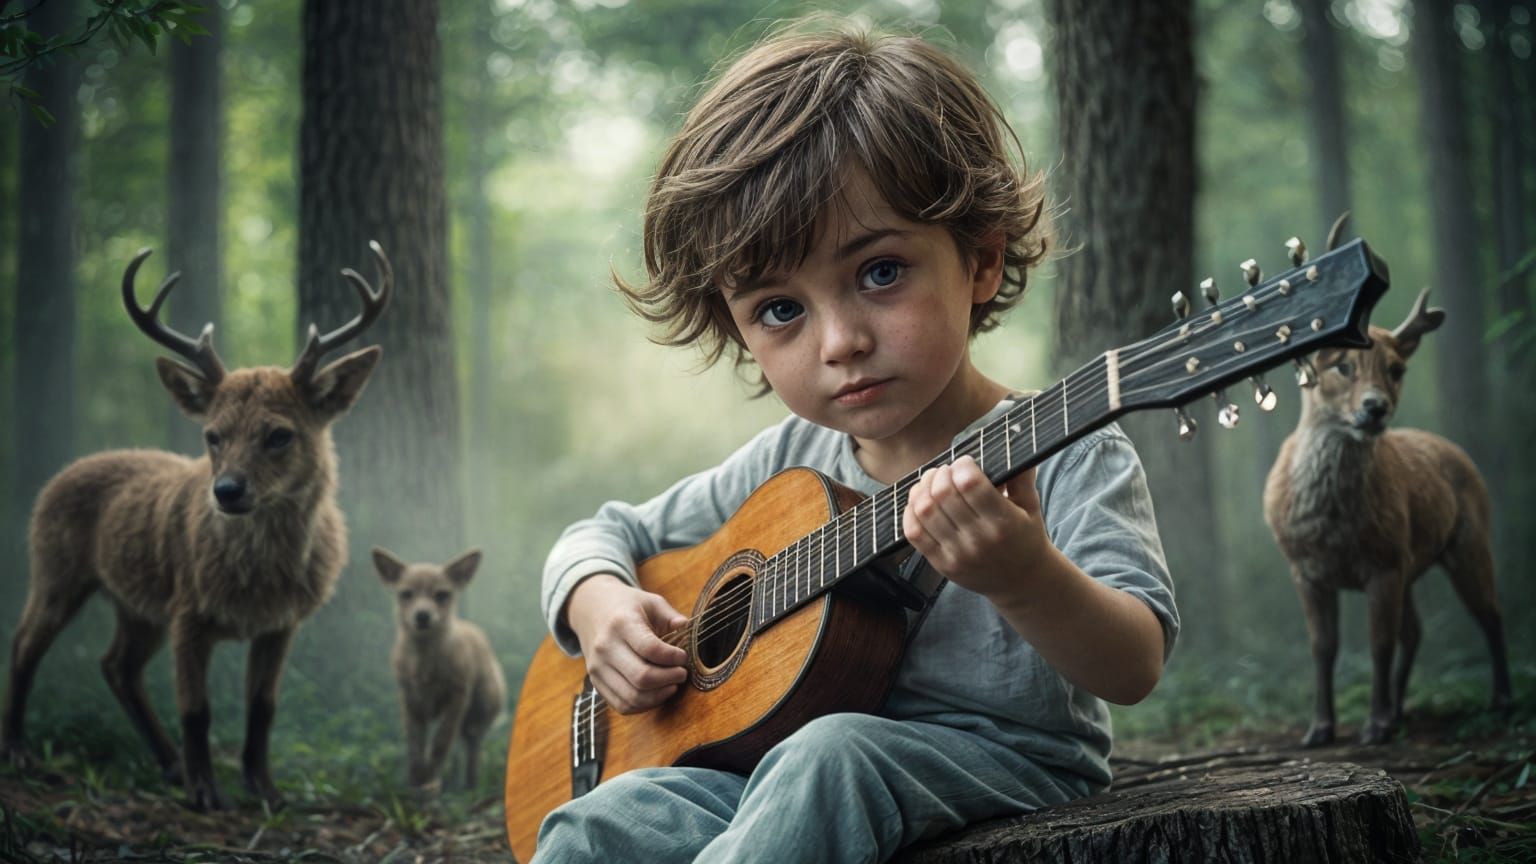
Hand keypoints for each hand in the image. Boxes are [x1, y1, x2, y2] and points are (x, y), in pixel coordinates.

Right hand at [565, 574, 689, 713]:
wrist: (591, 609)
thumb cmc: (627, 606)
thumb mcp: (651, 601)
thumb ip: (671, 616)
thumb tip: (687, 629)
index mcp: (621, 623)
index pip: (650, 649)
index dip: (672, 657)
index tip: (683, 656)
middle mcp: (605, 647)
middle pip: (642, 677)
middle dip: (669, 679)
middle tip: (682, 673)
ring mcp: (597, 668)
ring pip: (632, 697)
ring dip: (659, 695)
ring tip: (672, 684)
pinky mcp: (595, 682)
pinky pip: (622, 705)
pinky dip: (644, 705)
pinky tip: (657, 693)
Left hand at [901, 456, 1050, 600]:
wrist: (1022, 582)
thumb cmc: (1025, 537)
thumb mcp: (1031, 506)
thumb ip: (1021, 474)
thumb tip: (1014, 436)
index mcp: (1004, 522)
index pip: (971, 484)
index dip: (962, 465)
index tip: (965, 462)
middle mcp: (979, 540)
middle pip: (943, 494)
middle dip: (941, 474)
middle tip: (947, 471)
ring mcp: (957, 554)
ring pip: (924, 511)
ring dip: (923, 488)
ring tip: (932, 482)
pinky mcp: (941, 564)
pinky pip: (913, 532)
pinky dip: (910, 510)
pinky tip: (919, 500)